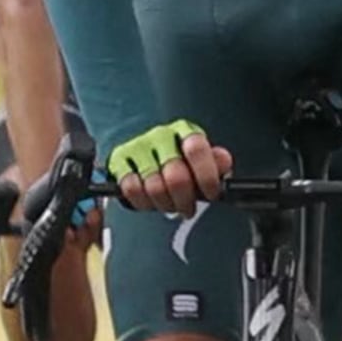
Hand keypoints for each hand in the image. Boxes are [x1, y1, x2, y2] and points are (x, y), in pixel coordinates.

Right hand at [106, 115, 228, 216]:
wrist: (144, 151)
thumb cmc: (178, 158)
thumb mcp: (201, 158)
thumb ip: (216, 162)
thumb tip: (223, 163)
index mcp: (186, 132)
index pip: (197, 150)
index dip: (206, 176)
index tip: (211, 194)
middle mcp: (161, 136)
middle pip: (176, 176)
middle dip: (185, 200)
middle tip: (188, 208)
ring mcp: (138, 147)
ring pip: (154, 187)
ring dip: (165, 204)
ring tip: (171, 205)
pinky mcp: (118, 160)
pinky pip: (131, 189)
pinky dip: (143, 202)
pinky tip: (151, 202)